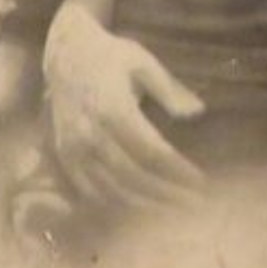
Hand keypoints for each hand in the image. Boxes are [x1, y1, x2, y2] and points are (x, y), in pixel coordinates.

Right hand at [43, 6, 207, 208]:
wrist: (66, 53)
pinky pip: (90, 189)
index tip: (201, 184)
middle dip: (165, 195)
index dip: (177, 172)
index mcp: (114, 109)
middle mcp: (91, 133)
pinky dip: (116, 204)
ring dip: (144, 206)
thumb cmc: (111, 56)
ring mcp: (74, 147)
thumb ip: (169, 89)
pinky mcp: (65, 155)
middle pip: (133, 176)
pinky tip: (139, 211)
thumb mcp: (144, 62)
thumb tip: (197, 112)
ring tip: (173, 214)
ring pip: (111, 188)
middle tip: (194, 207)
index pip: (152, 152)